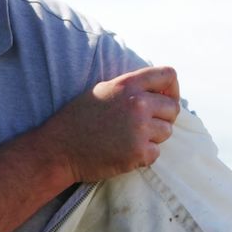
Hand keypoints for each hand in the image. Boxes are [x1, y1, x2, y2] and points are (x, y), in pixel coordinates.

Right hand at [42, 66, 180, 182]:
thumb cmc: (78, 120)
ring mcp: (139, 129)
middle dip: (162, 118)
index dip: (172, 88)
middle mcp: (137, 103)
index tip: (164, 99)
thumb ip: (131, 88)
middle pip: (173, 108)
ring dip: (152, 138)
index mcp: (128, 84)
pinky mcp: (138, 152)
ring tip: (127, 139)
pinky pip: (156, 153)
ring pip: (167, 132)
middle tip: (142, 127)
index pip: (169, 75)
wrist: (58, 150)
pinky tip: (123, 153)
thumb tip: (159, 91)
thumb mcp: (103, 91)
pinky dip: (143, 156)